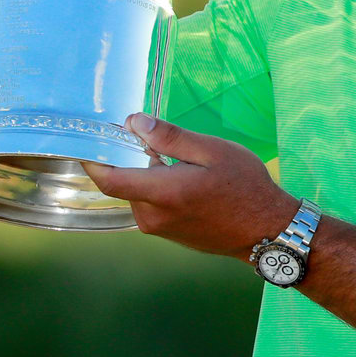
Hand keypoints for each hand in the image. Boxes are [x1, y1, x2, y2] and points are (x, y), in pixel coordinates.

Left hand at [83, 115, 299, 258]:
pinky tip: (182, 175)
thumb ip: (170, 137)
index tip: (89, 137)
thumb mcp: (212, 150)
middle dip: (128, 157)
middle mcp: (153, 216)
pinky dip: (155, 186)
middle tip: (148, 134)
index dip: (92, 157)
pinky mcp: (167, 234)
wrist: (266, 230)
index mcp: (163, 193)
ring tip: (177, 156)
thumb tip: (135, 122)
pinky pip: (149, 204)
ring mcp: (159, 229)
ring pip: (137, 192)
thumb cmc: (244, 186)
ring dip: (145, 172)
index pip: (109, 179)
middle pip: (122, 182)